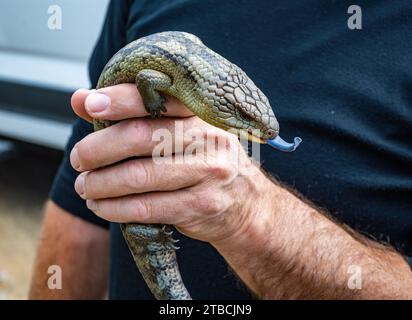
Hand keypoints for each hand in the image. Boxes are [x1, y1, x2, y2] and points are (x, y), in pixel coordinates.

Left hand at [70, 84, 273, 242]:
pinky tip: (101, 206)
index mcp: (202, 114)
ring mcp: (208, 173)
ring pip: (139, 176)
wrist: (248, 204)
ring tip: (85, 186)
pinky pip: (147, 207)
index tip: (89, 105)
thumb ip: (133, 114)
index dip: (120, 100)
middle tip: (79, 158)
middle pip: (141, 137)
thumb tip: (80, 99)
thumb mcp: (182, 132)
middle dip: (98, 149)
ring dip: (101, 183)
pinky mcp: (201, 206)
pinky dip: (115, 208)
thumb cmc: (205, 162)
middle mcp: (208, 139)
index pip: (158, 98)